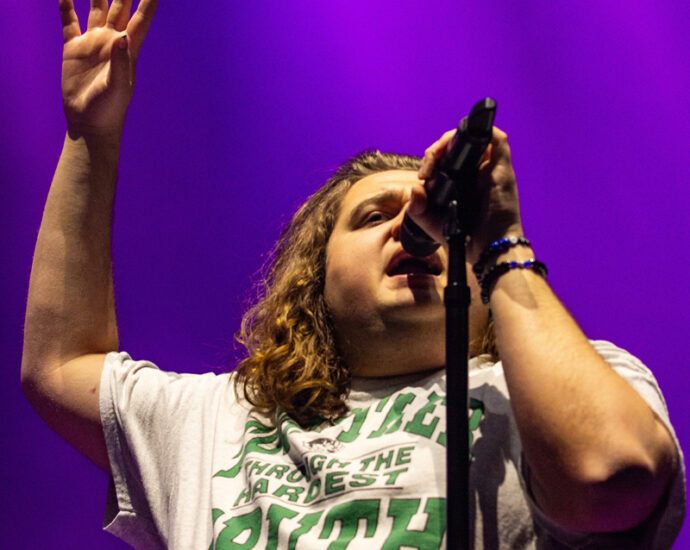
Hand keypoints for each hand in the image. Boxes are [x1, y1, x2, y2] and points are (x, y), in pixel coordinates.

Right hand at [60, 0, 157, 135]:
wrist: (89, 122)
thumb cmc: (110, 109)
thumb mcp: (118, 87)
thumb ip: (120, 62)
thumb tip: (121, 37)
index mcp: (127, 49)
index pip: (141, 19)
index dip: (149, 2)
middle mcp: (111, 40)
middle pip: (120, 6)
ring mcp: (92, 43)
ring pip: (96, 7)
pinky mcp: (73, 49)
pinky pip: (69, 22)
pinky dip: (66, 7)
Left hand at [411, 126, 523, 263]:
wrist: (488, 248)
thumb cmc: (463, 237)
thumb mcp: (432, 223)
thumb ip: (418, 208)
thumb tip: (416, 187)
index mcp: (460, 180)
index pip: (445, 156)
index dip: (431, 158)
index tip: (423, 175)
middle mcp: (476, 170)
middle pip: (456, 143)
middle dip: (436, 150)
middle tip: (427, 169)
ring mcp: (490, 167)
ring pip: (472, 136)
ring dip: (451, 138)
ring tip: (436, 157)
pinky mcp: (503, 167)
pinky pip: (496, 138)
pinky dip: (481, 131)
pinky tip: (462, 141)